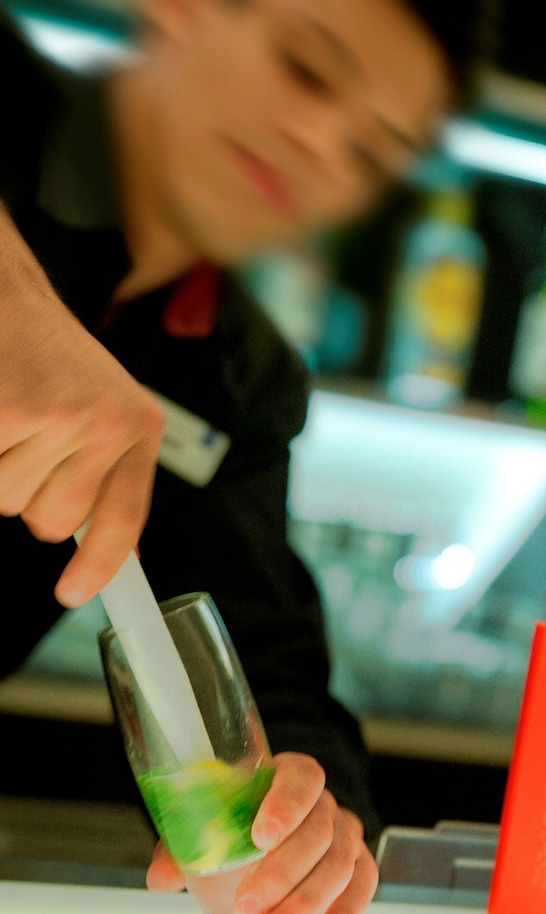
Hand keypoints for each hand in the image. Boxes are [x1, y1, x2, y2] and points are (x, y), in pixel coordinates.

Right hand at [0, 204, 164, 605]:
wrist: (8, 294)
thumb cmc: (47, 357)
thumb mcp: (99, 409)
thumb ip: (103, 474)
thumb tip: (102, 553)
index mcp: (138, 427)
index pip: (126, 517)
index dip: (101, 565)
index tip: (73, 594)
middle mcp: (109, 426)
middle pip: (53, 522)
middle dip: (30, 494)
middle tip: (28, 438)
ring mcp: (61, 420)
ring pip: (11, 503)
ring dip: (1, 471)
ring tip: (12, 417)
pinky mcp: (11, 415)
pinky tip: (0, 413)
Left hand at [146, 752, 379, 913]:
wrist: (267, 824)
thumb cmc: (239, 816)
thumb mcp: (209, 819)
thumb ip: (184, 844)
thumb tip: (162, 879)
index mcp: (290, 774)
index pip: (301, 778)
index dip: (285, 805)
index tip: (259, 837)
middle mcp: (324, 800)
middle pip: (318, 829)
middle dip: (283, 872)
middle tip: (248, 906)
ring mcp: (345, 831)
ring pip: (339, 862)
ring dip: (306, 900)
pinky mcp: (358, 863)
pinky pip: (363, 884)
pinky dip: (346, 912)